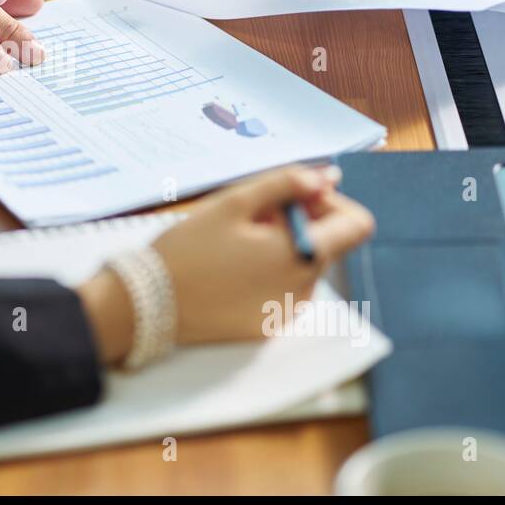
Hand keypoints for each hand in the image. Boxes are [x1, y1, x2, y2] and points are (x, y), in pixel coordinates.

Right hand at [77, 165, 374, 363]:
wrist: (147, 304)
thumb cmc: (188, 249)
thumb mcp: (234, 203)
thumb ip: (286, 183)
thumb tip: (326, 176)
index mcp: (301, 256)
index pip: (358, 225)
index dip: (332, 203)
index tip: (295, 199)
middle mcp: (304, 290)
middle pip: (326, 244)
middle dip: (297, 222)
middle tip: (249, 217)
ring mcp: (286, 313)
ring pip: (302, 265)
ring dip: (279, 247)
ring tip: (232, 244)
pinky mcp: (266, 328)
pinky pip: (283, 290)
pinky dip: (266, 272)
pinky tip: (228, 269)